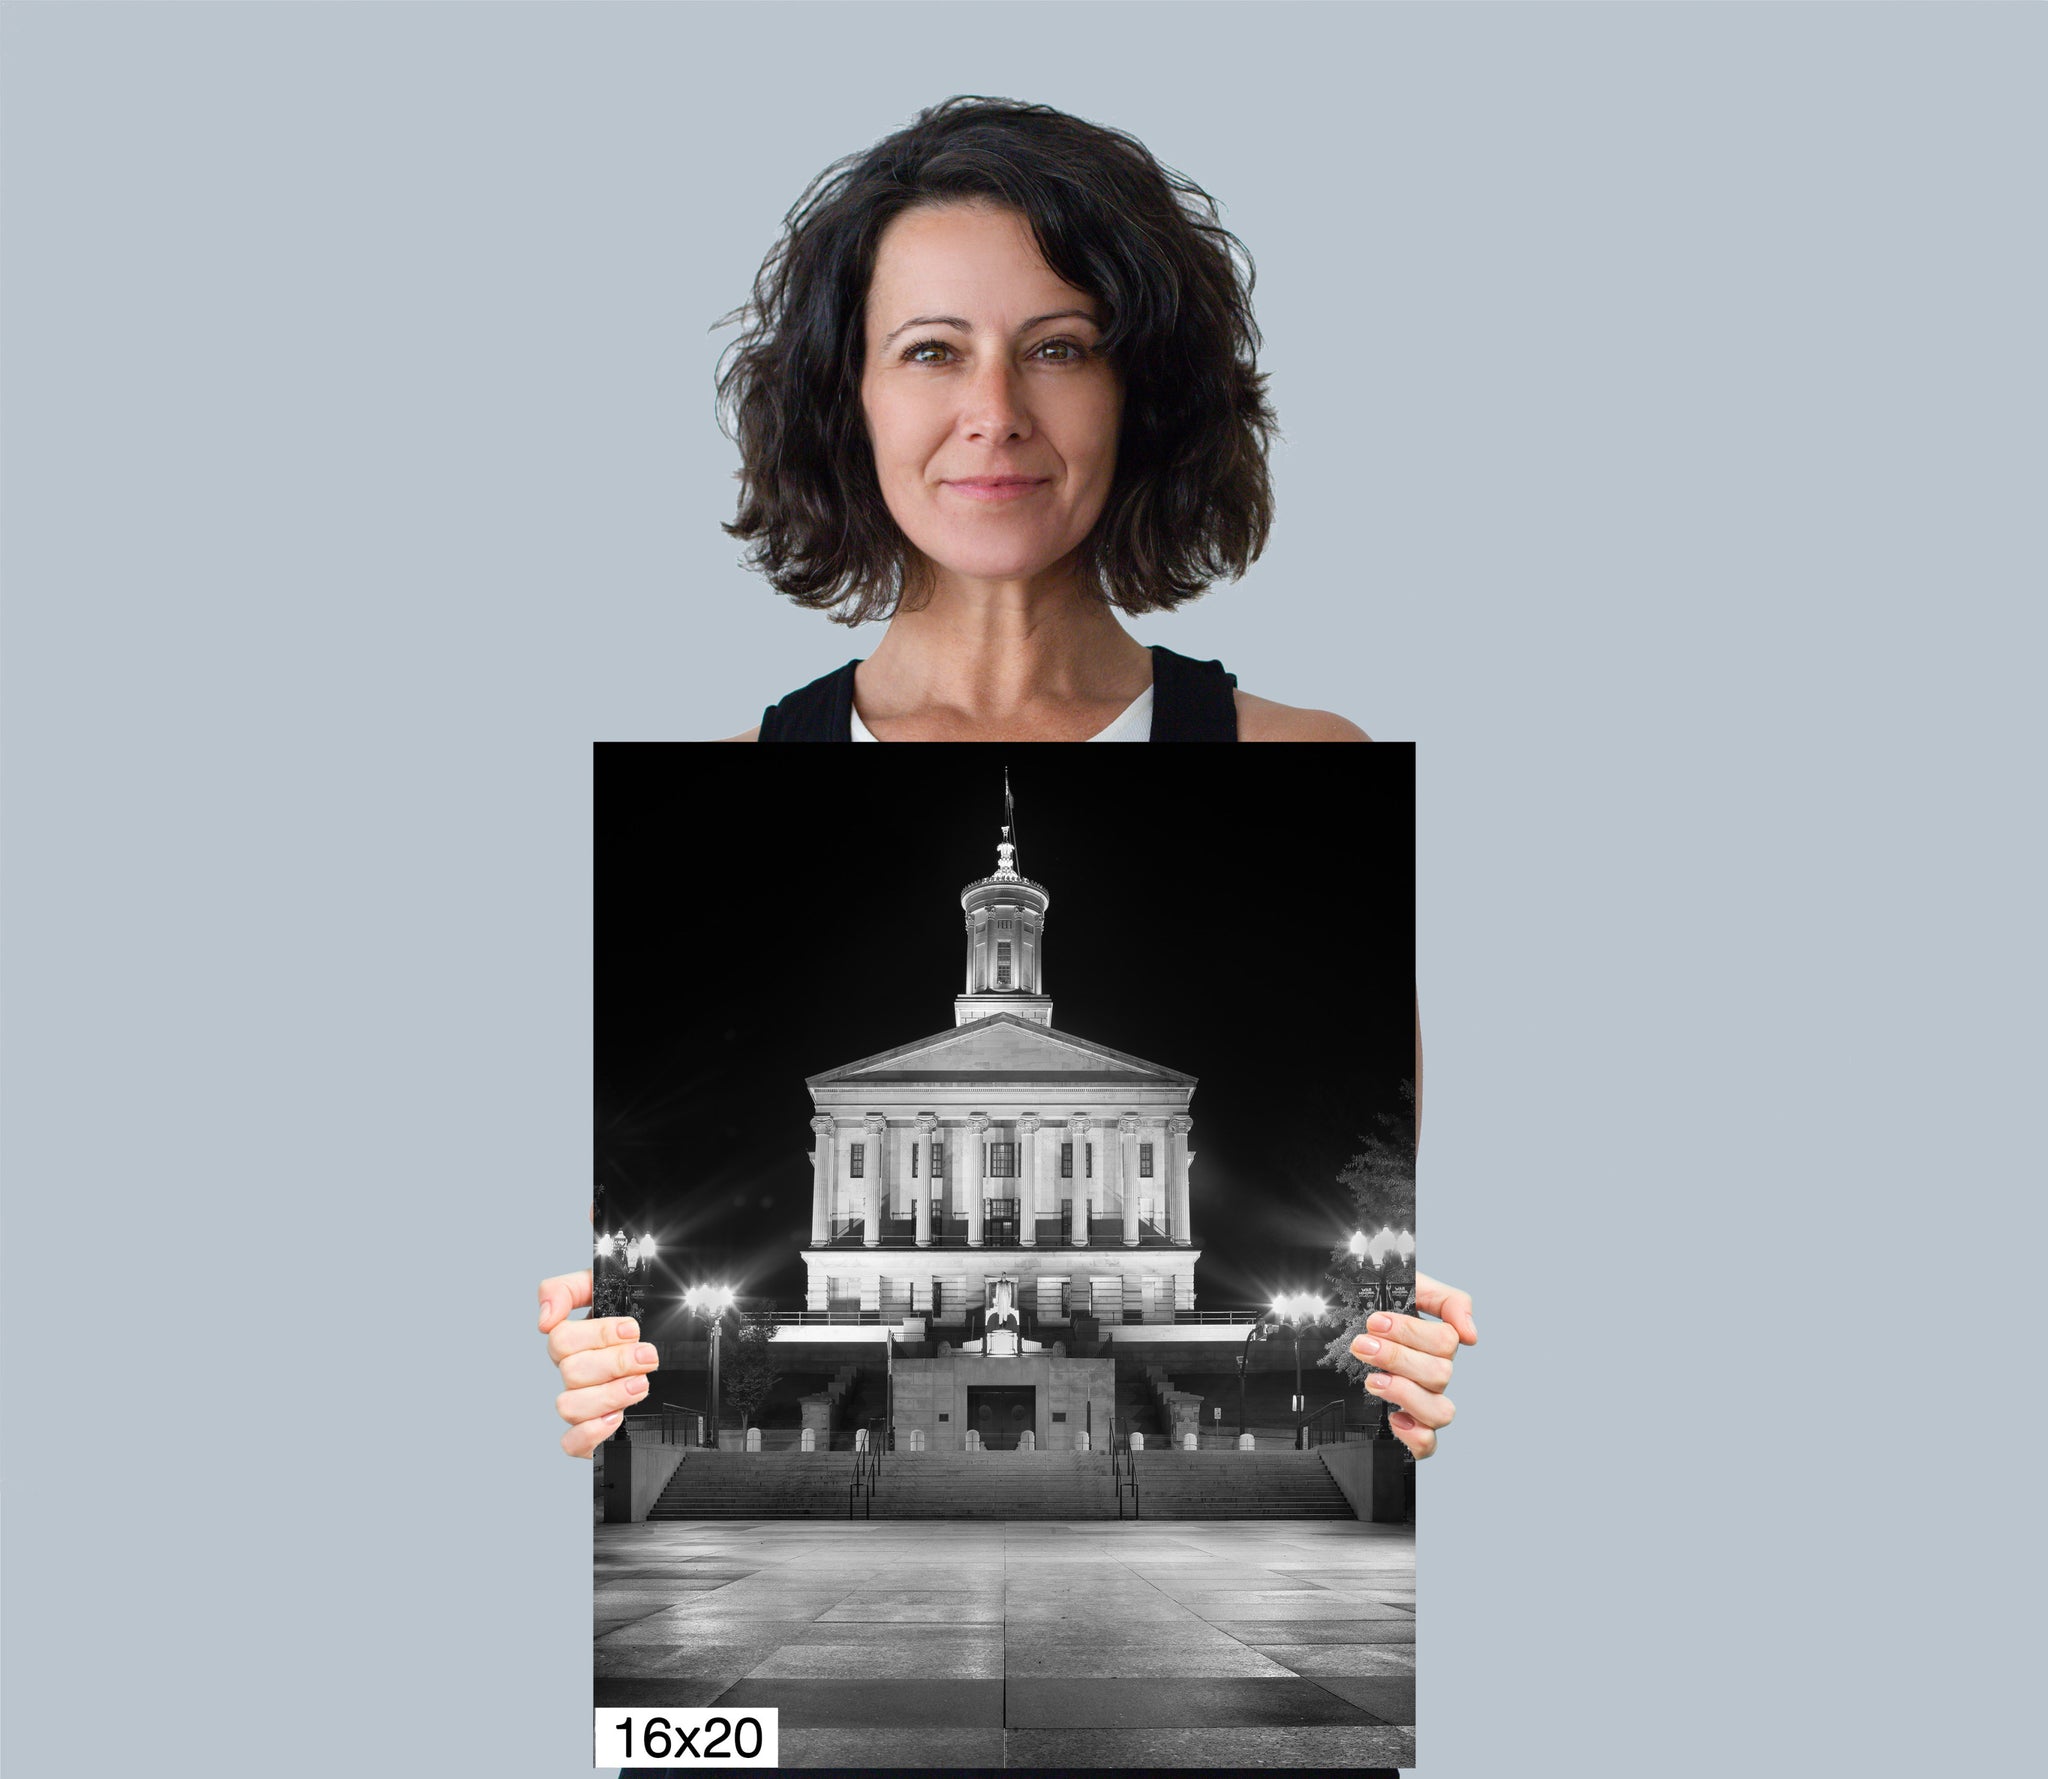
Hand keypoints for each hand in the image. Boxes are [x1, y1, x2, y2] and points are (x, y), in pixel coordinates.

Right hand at [538, 1268, 659, 1457]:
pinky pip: (572, 1444)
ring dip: (608, 1395)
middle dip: (615, 1362)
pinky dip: (591, 1433)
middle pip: (571, 1372)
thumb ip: (570, 1289)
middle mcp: (575, 1374)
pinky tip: (617, 1418)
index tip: (632, 1330)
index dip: (599, 1335)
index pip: (561, 1339)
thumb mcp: (614, 1289)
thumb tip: (545, 1317)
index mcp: (575, 1341)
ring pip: (569, 1406)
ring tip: (641, 1384)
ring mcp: (583, 1404)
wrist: (680, 1351)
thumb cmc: (643, 1320)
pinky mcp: (594, 1434)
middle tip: (647, 1356)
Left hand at [1349, 1271, 1475, 1459]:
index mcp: (1437, 1344)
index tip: (1375, 1322)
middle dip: (1397, 1357)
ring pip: (1439, 1412)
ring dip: (1405, 1394)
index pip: (1446, 1341)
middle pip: (1439, 1374)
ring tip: (1372, 1380)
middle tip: (1362, 1345)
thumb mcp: (1409, 1288)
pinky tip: (1394, 1419)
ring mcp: (1423, 1403)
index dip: (1411, 1332)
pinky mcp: (1408, 1429)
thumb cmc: (1376, 1310)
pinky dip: (1415, 1436)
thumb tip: (1471, 1334)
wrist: (1340, 1326)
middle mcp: (1434, 1376)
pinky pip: (1427, 1446)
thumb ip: (1447, 1300)